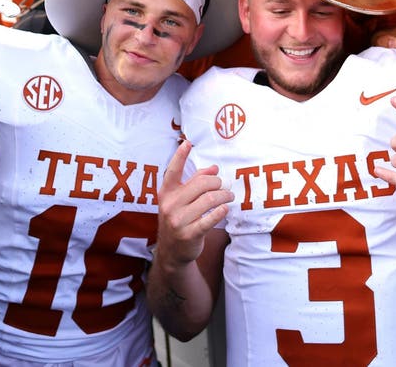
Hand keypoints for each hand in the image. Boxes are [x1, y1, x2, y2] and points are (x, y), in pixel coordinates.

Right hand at [156, 141, 233, 268]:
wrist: (172, 252)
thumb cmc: (179, 220)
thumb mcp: (181, 201)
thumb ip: (195, 183)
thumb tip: (214, 168)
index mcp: (166, 193)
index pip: (172, 171)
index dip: (180, 156)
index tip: (187, 142)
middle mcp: (170, 205)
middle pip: (202, 184)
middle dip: (218, 183)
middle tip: (225, 186)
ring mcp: (178, 220)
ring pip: (210, 200)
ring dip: (224, 196)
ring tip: (229, 197)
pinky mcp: (189, 234)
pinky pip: (211, 218)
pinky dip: (221, 212)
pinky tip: (225, 210)